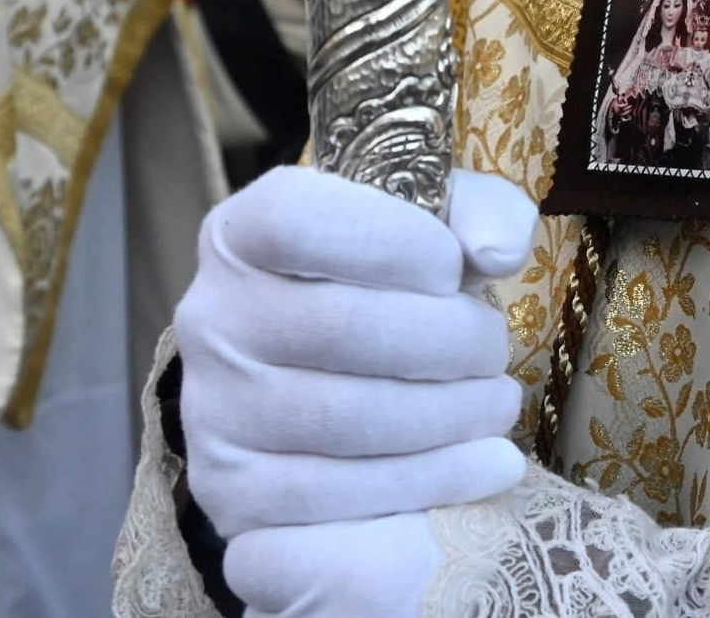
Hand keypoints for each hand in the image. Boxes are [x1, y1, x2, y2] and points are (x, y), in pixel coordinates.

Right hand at [174, 165, 536, 614]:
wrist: (333, 377)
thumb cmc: (392, 287)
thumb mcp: (433, 227)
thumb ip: (478, 210)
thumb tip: (498, 250)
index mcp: (240, 234)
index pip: (292, 221)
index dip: (392, 242)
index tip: (455, 269)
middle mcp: (210, 319)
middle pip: (338, 327)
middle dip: (449, 342)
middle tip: (493, 351)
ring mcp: (213, 411)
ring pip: (346, 420)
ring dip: (452, 415)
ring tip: (498, 404)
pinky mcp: (232, 493)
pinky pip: (333, 500)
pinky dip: (430, 485)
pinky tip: (486, 464)